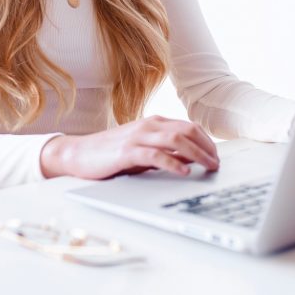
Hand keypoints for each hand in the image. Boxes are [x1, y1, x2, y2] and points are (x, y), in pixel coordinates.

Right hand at [39, 115, 219, 179]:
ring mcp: (137, 137)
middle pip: (187, 131)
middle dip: (206, 147)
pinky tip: (183, 171)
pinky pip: (155, 155)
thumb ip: (163, 151)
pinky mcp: (126, 151)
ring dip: (197, 154)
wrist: (77, 153)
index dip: (206, 141)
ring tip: (208, 167)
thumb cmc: (110, 154)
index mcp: (153, 123)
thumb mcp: (141, 150)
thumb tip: (189, 159)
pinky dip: (172, 162)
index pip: (188, 127)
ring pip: (176, 140)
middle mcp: (148, 126)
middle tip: (217, 163)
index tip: (216, 155)